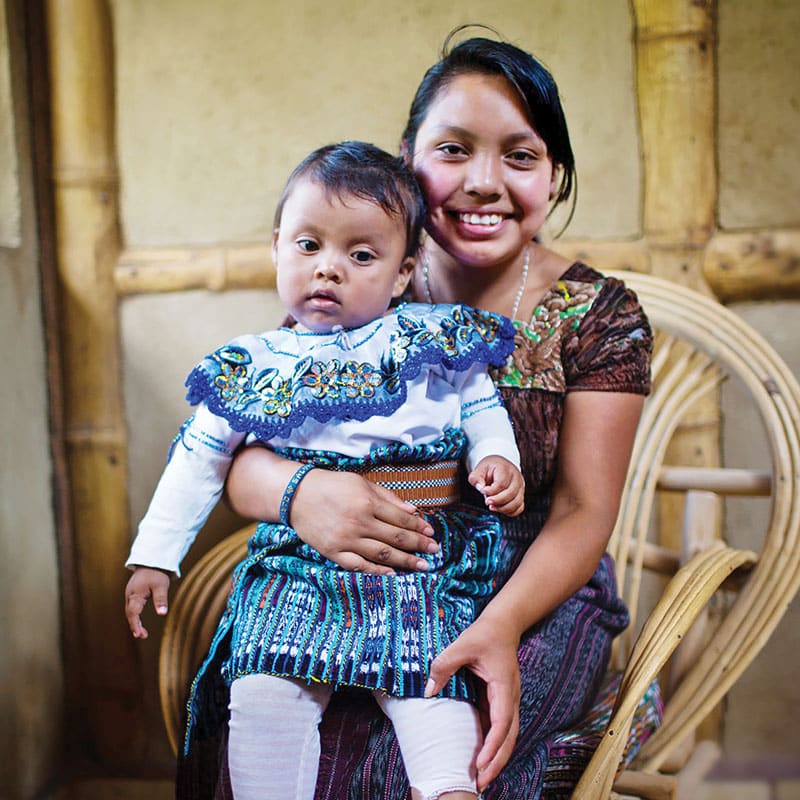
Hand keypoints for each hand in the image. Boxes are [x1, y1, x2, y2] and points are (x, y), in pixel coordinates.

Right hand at [124, 566, 170, 638]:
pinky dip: (134, 615)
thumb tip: (162, 614)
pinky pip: (131, 607)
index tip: (140, 635)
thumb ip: (161, 599)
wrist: (151, 561)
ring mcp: (130, 594)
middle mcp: (130, 595)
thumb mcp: (161, 586)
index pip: (133, 613)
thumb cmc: (156, 573)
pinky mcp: (133, 593)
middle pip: (130, 614)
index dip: (135, 625)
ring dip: (134, 622)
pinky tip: (139, 622)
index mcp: (135, 594)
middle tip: (142, 636)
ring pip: (130, 611)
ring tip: (141, 633)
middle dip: (135, 626)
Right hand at [290, 468, 437, 573]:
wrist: (296, 496)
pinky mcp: (333, 552)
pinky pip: (359, 565)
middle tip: (435, 551)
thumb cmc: (332, 485)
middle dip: (418, 545)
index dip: (418, 527)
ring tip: (421, 566)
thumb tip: (413, 511)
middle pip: (395, 537)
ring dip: (405, 561)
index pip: (400, 518)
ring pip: (382, 554)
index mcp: (367, 502)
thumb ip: (388, 497)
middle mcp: (358, 522)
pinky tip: (392, 574)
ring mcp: (345, 539)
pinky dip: (377, 571)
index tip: (431, 533)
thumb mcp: (361, 482)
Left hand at [424, 615, 521, 789]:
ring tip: (482, 778)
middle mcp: (510, 698)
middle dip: (497, 762)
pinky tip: (482, 757)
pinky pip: (500, 727)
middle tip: (481, 784)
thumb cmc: (484, 634)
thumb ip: (444, 665)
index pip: (501, 723)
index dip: (492, 746)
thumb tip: (428, 690)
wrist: (503, 624)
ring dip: (497, 757)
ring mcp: (508, 700)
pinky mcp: (502, 700)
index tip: (480, 763)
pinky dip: (494, 745)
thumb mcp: (462, 645)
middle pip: (509, 738)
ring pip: (508, 736)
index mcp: (504, 687)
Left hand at [468, 456, 524, 516]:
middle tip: (487, 502)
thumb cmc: (490, 468)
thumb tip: (480, 488)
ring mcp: (520, 487)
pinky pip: (519, 508)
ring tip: (492, 507)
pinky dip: (510, 512)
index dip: (491, 490)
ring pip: (517, 502)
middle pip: (511, 493)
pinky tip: (500, 509)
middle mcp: (516, 477)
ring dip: (503, 508)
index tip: (483, 491)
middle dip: (497, 501)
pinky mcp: (520, 495)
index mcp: (505, 469)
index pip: (501, 483)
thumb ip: (476, 478)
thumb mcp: (479, 469)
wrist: (499, 466)